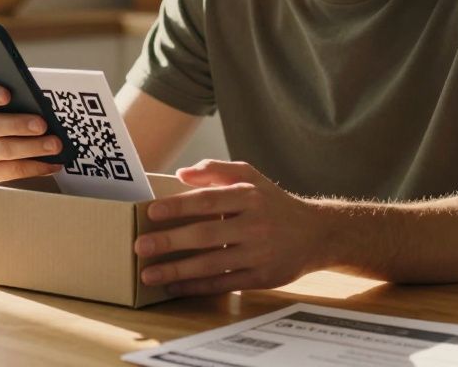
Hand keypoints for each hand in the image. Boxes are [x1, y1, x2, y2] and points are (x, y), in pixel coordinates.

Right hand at [0, 80, 63, 181]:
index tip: (6, 95)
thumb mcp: (22, 99)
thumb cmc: (25, 110)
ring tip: (55, 145)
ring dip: (32, 147)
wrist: (27, 139)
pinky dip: (35, 167)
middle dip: (18, 125)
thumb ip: (26, 96)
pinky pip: (12, 171)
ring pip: (3, 149)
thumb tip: (41, 102)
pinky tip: (53, 163)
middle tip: (42, 125)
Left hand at [133, 160, 329, 295]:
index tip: (151, 212)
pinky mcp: (262, 278)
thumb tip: (181, 174)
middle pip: (206, 235)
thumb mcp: (251, 177)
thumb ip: (216, 169)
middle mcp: (256, 224)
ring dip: (177, 270)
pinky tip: (175, 286)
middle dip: (170, 242)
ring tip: (148, 274)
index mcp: (250, 196)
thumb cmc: (273, 203)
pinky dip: (197, 287)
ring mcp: (259, 254)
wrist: (316, 234)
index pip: (208, 200)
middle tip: (140, 247)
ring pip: (212, 264)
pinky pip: (224, 283)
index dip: (178, 206)